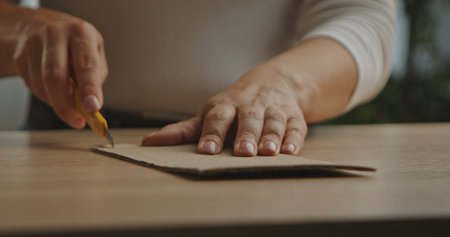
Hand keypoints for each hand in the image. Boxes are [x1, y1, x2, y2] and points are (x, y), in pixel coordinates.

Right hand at [12, 8, 107, 127]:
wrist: (41, 26)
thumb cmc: (76, 45)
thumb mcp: (95, 54)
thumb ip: (95, 79)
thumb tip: (89, 106)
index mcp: (81, 32)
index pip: (86, 64)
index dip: (89, 89)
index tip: (92, 108)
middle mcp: (56, 34)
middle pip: (56, 76)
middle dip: (66, 104)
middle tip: (76, 120)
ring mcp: (33, 43)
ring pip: (42, 85)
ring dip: (57, 102)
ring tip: (67, 102)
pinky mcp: (19, 56)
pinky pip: (33, 86)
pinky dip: (46, 96)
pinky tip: (53, 89)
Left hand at [141, 65, 307, 155]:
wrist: (273, 82)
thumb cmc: (234, 105)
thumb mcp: (210, 113)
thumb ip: (183, 131)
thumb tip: (148, 143)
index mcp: (226, 106)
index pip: (217, 118)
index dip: (212, 133)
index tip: (207, 149)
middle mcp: (250, 106)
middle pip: (248, 119)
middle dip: (246, 135)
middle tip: (243, 151)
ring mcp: (273, 110)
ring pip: (273, 123)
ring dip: (271, 137)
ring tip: (267, 152)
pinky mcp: (293, 117)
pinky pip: (295, 128)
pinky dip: (294, 139)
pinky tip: (291, 151)